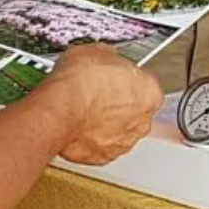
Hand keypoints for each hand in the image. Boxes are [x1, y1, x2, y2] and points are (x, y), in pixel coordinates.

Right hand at [40, 44, 162, 165]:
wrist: (58, 111)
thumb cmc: (79, 84)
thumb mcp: (97, 52)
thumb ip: (111, 59)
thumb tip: (105, 58)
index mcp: (149, 92)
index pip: (145, 82)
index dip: (127, 77)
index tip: (113, 75)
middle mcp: (142, 120)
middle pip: (136, 109)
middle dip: (119, 102)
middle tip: (98, 92)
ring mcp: (124, 141)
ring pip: (120, 129)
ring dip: (107, 121)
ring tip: (85, 109)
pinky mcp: (104, 157)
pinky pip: (102, 145)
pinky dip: (92, 137)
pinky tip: (79, 124)